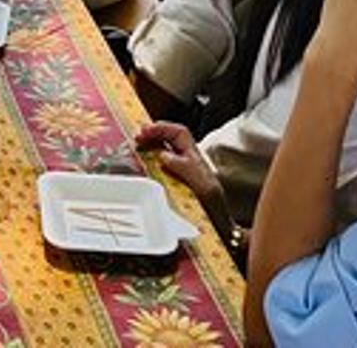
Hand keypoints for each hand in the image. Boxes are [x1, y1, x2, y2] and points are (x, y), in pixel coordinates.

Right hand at [136, 121, 235, 245]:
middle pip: (171, 138)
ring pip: (166, 149)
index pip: (179, 133)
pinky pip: (161, 166)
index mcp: (195, 159)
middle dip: (154, 132)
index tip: (145, 130)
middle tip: (138, 135)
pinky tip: (143, 162)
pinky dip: (150, 160)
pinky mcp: (175, 185)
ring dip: (151, 144)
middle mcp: (189, 163)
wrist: (219, 228)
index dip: (162, 128)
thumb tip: (164, 155)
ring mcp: (181, 173)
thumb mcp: (204, 187)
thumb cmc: (214, 209)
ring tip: (138, 143)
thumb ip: (186, 169)